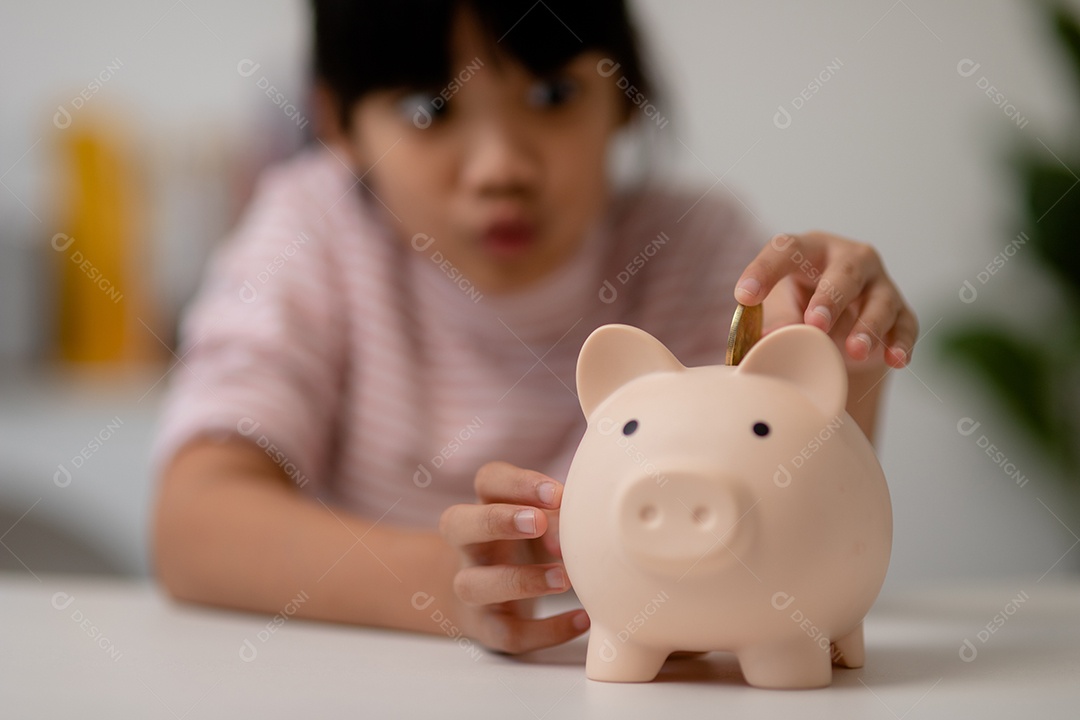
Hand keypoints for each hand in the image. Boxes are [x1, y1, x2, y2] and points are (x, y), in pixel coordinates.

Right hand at [438, 461, 589, 653]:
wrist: (487, 598)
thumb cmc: (524, 544)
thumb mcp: (540, 521)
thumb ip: (559, 515)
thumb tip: (587, 521)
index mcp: (485, 506)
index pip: (488, 480)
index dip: (518, 483)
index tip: (557, 494)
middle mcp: (468, 544)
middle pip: (456, 523)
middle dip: (497, 520)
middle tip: (539, 522)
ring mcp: (471, 586)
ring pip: (474, 584)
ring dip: (520, 580)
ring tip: (564, 578)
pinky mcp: (486, 627)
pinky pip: (508, 633)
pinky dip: (546, 630)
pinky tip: (582, 619)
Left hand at [734, 231, 916, 369]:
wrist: (838, 325)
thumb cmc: (798, 308)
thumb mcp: (780, 310)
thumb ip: (774, 323)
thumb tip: (766, 343)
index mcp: (808, 250)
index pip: (785, 250)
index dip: (765, 270)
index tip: (745, 296)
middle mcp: (848, 259)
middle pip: (844, 272)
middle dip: (831, 298)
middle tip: (815, 324)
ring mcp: (879, 284)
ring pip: (881, 300)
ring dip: (868, 326)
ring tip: (853, 351)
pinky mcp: (900, 311)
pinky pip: (905, 325)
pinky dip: (901, 343)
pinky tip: (896, 360)